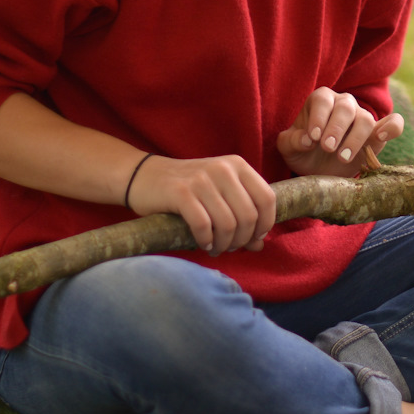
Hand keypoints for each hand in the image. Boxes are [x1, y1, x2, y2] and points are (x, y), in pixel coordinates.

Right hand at [126, 155, 275, 255]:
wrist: (145, 177)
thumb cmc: (188, 190)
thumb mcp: (220, 196)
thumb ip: (242, 217)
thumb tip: (260, 246)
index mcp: (237, 165)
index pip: (267, 198)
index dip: (265, 224)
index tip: (254, 238)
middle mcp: (223, 169)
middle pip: (248, 215)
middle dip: (242, 239)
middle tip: (230, 247)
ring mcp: (201, 179)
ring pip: (228, 224)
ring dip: (224, 244)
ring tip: (216, 248)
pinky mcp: (181, 192)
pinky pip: (203, 225)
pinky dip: (206, 241)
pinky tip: (203, 243)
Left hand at [278, 87, 403, 177]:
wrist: (319, 170)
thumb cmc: (303, 152)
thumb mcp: (289, 148)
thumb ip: (291, 141)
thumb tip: (306, 140)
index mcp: (321, 100)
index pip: (322, 100)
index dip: (319, 117)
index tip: (313, 137)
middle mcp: (344, 104)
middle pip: (346, 107)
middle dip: (336, 128)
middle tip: (327, 148)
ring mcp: (363, 117)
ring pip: (366, 118)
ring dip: (355, 138)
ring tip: (343, 157)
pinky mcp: (378, 134)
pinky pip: (394, 123)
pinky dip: (392, 127)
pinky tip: (382, 136)